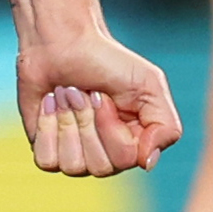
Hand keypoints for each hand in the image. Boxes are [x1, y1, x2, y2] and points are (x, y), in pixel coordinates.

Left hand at [17, 22, 180, 179]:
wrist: (64, 44)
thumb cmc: (109, 62)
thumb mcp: (150, 86)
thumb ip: (165, 128)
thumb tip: (148, 163)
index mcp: (134, 144)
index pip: (125, 158)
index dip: (109, 126)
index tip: (103, 95)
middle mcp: (107, 158)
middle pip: (99, 167)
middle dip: (87, 121)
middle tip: (85, 92)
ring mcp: (77, 158)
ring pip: (73, 166)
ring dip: (67, 121)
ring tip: (66, 94)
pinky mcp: (48, 152)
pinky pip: (47, 161)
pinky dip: (47, 127)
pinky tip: (50, 104)